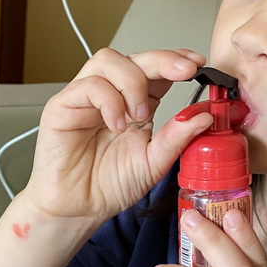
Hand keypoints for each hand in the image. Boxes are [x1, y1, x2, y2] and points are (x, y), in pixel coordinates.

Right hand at [23, 48, 213, 222]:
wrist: (78, 209)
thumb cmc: (110, 185)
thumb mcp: (153, 163)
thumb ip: (176, 138)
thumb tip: (204, 116)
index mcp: (137, 103)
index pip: (156, 68)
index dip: (176, 59)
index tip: (198, 62)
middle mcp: (112, 94)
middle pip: (135, 57)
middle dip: (163, 60)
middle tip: (185, 71)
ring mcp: (85, 97)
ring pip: (109, 60)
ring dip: (133, 82)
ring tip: (139, 115)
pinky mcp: (62, 105)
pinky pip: (88, 85)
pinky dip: (109, 101)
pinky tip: (116, 124)